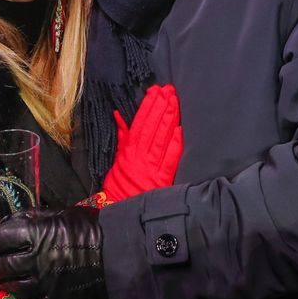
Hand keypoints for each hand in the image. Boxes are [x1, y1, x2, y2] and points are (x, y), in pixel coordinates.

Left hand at [0, 206, 105, 298]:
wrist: (117, 257)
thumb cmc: (88, 229)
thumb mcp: (58, 214)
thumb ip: (29, 217)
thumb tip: (4, 224)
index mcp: (35, 234)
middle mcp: (34, 260)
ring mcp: (42, 285)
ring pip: (10, 285)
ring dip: (3, 280)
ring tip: (2, 276)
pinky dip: (21, 294)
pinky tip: (22, 288)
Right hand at [103, 84, 182, 200]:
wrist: (122, 207)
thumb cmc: (120, 183)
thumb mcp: (118, 157)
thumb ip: (122, 136)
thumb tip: (118, 115)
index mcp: (129, 149)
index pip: (140, 122)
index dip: (148, 106)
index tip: (155, 91)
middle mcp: (140, 155)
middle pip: (152, 127)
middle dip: (161, 107)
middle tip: (169, 91)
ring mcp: (152, 165)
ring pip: (161, 138)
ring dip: (169, 118)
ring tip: (175, 102)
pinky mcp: (162, 177)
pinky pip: (169, 158)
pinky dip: (174, 144)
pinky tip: (179, 130)